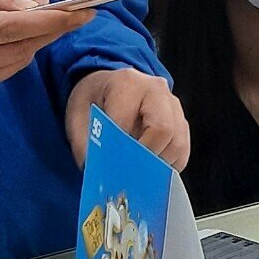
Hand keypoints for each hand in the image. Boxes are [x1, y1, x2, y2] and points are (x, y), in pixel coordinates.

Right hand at [0, 0, 93, 106]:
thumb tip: (28, 6)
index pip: (11, 29)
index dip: (50, 22)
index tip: (82, 12)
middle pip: (19, 50)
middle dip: (50, 32)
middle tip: (72, 13)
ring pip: (14, 65)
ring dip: (34, 43)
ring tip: (43, 21)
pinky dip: (13, 56)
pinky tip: (15, 39)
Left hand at [68, 67, 189, 169]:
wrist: (109, 86)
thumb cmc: (94, 100)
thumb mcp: (76, 116)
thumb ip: (83, 143)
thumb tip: (95, 171)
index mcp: (127, 84)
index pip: (127, 122)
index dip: (117, 150)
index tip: (109, 170)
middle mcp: (156, 90)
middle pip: (163, 130)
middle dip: (144, 158)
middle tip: (127, 174)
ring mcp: (173, 106)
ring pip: (177, 144)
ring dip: (158, 165)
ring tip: (137, 173)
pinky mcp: (181, 123)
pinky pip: (182, 151)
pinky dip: (168, 166)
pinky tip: (149, 169)